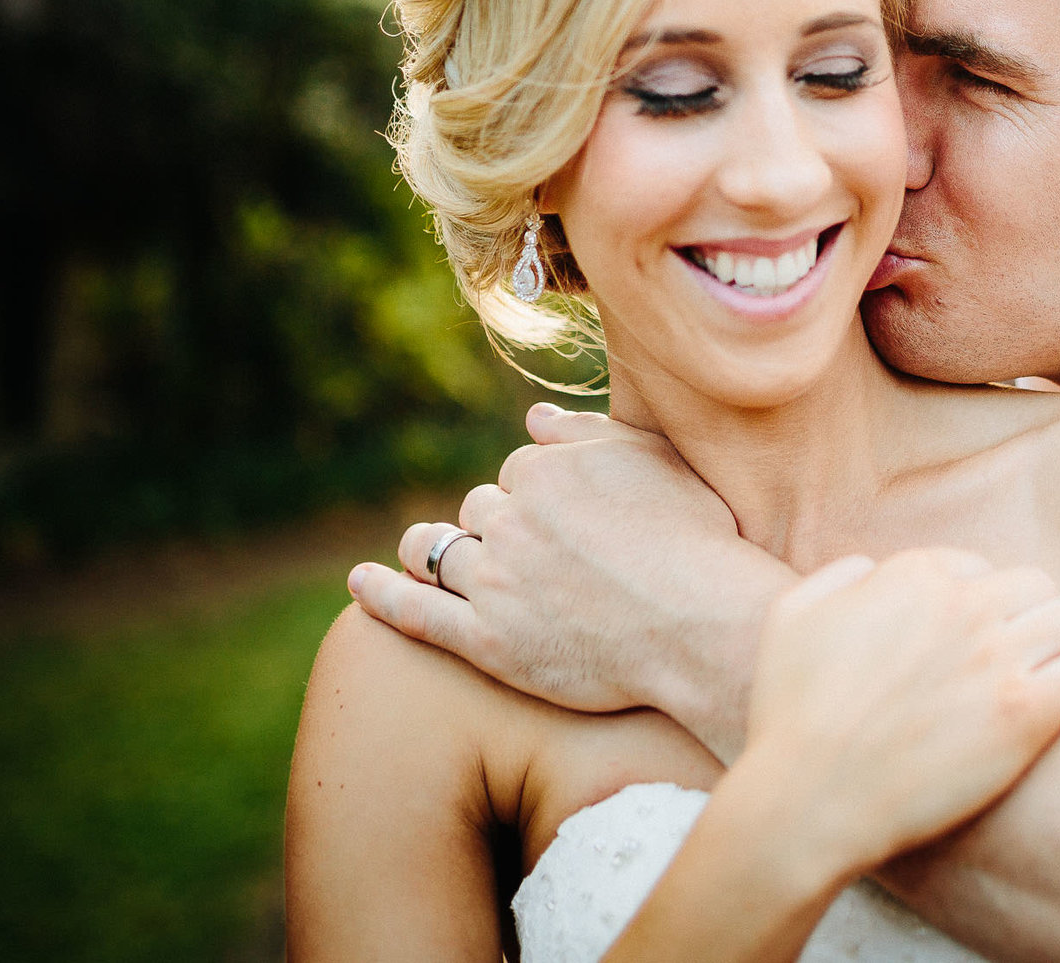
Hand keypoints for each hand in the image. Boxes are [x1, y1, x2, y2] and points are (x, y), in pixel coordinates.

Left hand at [349, 405, 795, 745]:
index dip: (539, 499)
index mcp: (543, 468)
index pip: (519, 474)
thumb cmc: (694, 538)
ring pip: (439, 553)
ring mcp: (491, 581)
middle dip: (496, 528)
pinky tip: (359, 583)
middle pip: (479, 513)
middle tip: (533, 557)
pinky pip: (414, 611)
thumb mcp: (653, 461)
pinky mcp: (485, 640)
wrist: (700, 621)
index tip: (565, 523)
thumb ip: (586, 433)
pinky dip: (380, 593)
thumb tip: (532, 418)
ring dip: (434, 552)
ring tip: (429, 557)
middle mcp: (508, 517)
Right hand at [726, 549, 1059, 885]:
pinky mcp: (1025, 715)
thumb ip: (836, 578)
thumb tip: (871, 570)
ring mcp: (997, 659)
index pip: (980, 567)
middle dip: (1025, 620)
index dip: (975, 607)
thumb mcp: (790, 619)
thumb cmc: (791, 718)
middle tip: (1012, 666)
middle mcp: (961, 606)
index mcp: (912, 576)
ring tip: (1046, 683)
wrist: (808, 803)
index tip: (966, 645)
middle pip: (1035, 586)